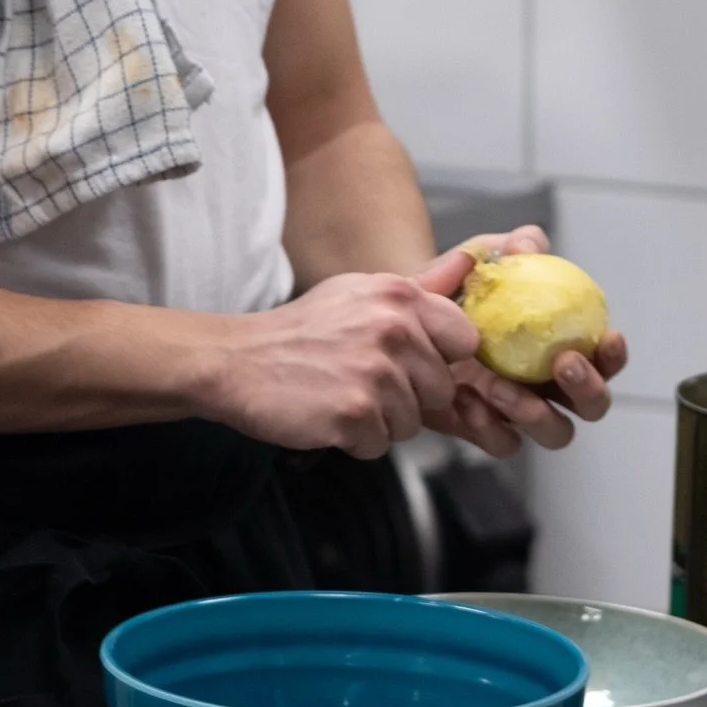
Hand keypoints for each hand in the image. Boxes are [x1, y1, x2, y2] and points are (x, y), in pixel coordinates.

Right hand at [205, 273, 477, 460]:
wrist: (237, 360)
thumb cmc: (302, 331)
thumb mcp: (360, 293)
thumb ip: (420, 287)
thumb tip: (469, 262)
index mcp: (399, 295)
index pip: (465, 339)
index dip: (441, 358)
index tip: (413, 362)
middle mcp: (394, 329)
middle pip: (441, 389)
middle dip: (408, 397)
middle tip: (363, 382)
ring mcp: (375, 372)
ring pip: (412, 422)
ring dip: (380, 421)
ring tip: (342, 395)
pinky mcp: (355, 413)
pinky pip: (380, 445)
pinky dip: (355, 440)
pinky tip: (329, 415)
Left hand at [413, 237, 628, 457]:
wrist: (414, 309)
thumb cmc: (465, 283)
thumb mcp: (486, 256)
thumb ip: (513, 246)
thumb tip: (529, 245)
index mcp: (566, 345)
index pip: (605, 358)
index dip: (614, 355)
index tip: (607, 337)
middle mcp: (551, 384)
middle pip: (592, 406)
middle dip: (587, 389)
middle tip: (562, 363)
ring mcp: (521, 411)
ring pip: (554, 432)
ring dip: (535, 413)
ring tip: (497, 385)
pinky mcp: (485, 428)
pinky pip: (501, 440)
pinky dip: (489, 426)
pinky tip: (465, 396)